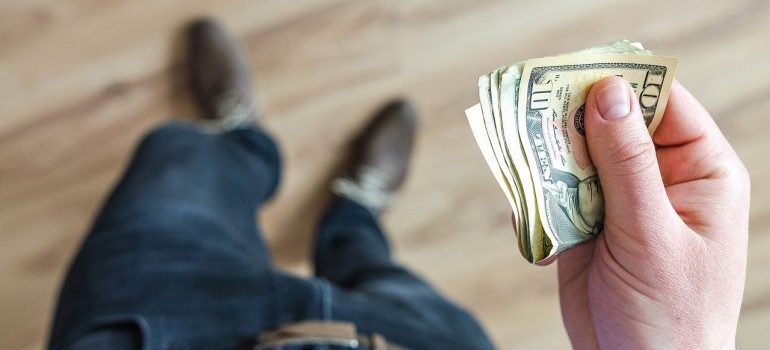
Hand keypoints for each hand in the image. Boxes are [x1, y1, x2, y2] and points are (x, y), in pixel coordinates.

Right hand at [556, 76, 749, 348]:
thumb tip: (609, 93)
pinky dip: (538, 203)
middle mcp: (658, 178)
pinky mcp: (586, 224)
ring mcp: (620, 201)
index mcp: (698, 171)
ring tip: (528, 175)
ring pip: (576, 157)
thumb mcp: (651, 233)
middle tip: (534, 120)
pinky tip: (540, 229)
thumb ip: (628, 163)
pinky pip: (555, 194)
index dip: (621, 84)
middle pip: (610, 125)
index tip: (575, 74)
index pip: (662, 104)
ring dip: (549, 165)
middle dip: (573, 124)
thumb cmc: (670, 314)